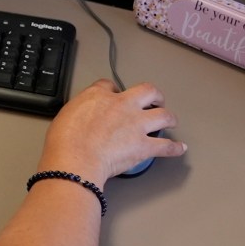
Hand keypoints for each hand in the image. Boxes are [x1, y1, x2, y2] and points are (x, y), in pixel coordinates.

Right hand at [38, 80, 182, 180]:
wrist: (75, 159)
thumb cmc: (64, 141)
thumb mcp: (65, 114)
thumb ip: (80, 110)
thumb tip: (83, 116)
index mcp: (99, 96)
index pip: (109, 85)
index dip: (113, 91)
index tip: (114, 96)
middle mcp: (122, 105)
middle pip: (147, 91)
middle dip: (154, 95)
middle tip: (154, 100)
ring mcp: (136, 125)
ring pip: (164, 115)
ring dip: (169, 118)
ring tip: (171, 121)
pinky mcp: (144, 146)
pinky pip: (166, 146)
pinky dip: (174, 148)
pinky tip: (180, 148)